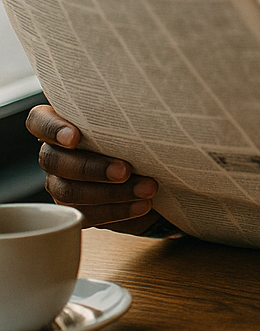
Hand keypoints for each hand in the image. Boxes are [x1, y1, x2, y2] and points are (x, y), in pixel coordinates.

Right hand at [26, 104, 161, 233]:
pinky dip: (118, 211)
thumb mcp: (130, 121)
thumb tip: (150, 115)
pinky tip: (142, 207)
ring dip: (112, 193)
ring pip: (70, 192)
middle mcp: (54, 154)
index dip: (52, 129)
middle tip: (125, 170)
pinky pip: (87, 215)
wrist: (149, 164)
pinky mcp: (75, 208)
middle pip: (55, 161)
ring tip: (146, 190)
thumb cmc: (135, 133)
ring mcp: (60, 183)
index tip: (74, 138)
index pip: (39, 121)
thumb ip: (126, 116)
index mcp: (61, 125)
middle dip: (92, 168)